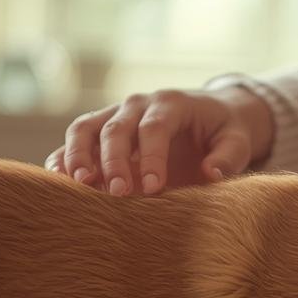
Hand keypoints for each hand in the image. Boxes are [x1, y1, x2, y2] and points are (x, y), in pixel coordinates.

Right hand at [44, 86, 273, 195]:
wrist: (210, 114)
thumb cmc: (224, 130)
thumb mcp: (238, 140)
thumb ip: (229, 156)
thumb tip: (211, 174)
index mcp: (171, 104)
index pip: (154, 128)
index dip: (151, 156)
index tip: (153, 187)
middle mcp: (137, 104)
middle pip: (116, 128)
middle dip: (114, 161)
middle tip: (119, 193)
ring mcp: (115, 114)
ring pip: (86, 128)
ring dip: (79, 155)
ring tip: (80, 184)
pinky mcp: (101, 129)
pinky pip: (76, 140)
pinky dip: (65, 157)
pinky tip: (60, 180)